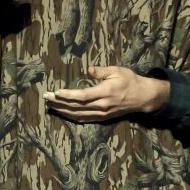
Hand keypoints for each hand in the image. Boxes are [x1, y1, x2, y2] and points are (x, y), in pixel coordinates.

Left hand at [43, 66, 170, 122]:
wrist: (142, 96)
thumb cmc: (129, 80)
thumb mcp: (117, 71)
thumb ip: (101, 71)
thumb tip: (88, 69)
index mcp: (105, 92)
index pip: (82, 96)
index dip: (68, 95)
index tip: (56, 92)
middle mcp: (102, 106)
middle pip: (77, 106)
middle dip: (60, 103)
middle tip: (47, 98)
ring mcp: (102, 114)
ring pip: (79, 115)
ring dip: (63, 111)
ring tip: (51, 106)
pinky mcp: (103, 118)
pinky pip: (85, 119)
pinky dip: (73, 117)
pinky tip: (64, 114)